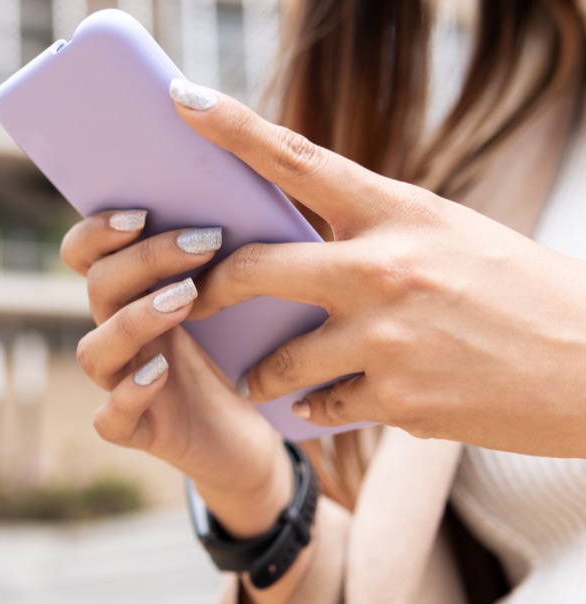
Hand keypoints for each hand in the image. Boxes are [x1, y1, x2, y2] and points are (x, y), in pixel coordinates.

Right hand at [60, 211, 292, 537]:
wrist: (249, 439)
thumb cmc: (239, 360)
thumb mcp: (232, 302)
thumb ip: (219, 260)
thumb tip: (241, 199)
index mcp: (131, 298)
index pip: (84, 255)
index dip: (97, 231)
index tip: (142, 212)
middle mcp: (118, 337)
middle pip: (98, 288)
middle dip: (145, 260)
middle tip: (202, 244)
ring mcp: (120, 385)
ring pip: (93, 351)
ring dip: (133, 321)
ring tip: (184, 301)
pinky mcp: (136, 432)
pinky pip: (110, 418)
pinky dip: (129, 394)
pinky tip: (160, 373)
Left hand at [170, 79, 585, 456]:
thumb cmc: (520, 290)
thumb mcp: (448, 235)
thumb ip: (374, 234)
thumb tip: (301, 244)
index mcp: (399, 213)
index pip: (297, 159)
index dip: (231, 126)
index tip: (182, 99)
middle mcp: (384, 269)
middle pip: (254, 270)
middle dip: (207, 290)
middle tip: (188, 300)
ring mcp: (388, 338)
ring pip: (279, 360)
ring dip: (261, 373)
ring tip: (258, 377)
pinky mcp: (399, 399)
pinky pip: (322, 405)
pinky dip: (315, 406)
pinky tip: (328, 400)